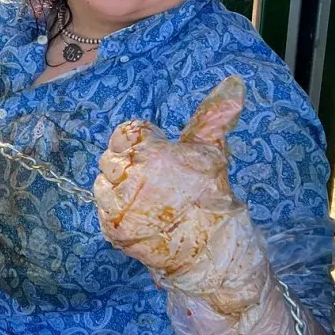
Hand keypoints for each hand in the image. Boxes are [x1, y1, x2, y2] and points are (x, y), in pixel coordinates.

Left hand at [94, 77, 260, 307]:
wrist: (211, 251)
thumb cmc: (212, 198)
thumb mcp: (212, 152)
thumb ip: (212, 117)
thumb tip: (233, 82)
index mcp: (152, 154)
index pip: (125, 133)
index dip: (139, 142)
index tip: (154, 151)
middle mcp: (131, 177)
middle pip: (111, 157)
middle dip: (127, 163)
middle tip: (151, 177)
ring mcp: (119, 205)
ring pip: (101, 182)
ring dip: (117, 186)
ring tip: (143, 196)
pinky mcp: (112, 229)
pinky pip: (102, 209)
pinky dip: (114, 209)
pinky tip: (138, 213)